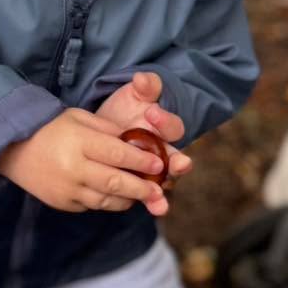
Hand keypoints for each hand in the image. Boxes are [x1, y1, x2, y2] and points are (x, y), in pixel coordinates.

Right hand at [0, 108, 166, 212]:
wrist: (12, 149)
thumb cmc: (51, 128)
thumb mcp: (79, 117)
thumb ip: (108, 129)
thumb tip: (138, 142)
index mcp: (79, 142)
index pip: (118, 154)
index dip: (141, 161)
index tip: (158, 163)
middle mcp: (73, 168)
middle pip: (116, 182)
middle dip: (142, 188)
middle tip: (158, 190)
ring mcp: (67, 189)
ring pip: (107, 200)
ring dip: (128, 199)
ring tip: (141, 195)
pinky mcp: (62, 203)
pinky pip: (92, 206)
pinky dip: (107, 202)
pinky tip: (117, 197)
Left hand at [96, 72, 192, 213]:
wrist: (108, 127)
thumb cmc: (127, 109)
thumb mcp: (135, 95)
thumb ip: (145, 87)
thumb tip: (143, 78)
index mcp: (164, 128)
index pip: (172, 126)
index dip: (164, 121)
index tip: (151, 113)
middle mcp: (165, 150)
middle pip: (177, 158)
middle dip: (178, 162)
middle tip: (178, 163)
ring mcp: (154, 168)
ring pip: (166, 180)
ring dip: (165, 190)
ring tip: (163, 200)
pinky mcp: (141, 181)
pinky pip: (151, 193)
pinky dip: (154, 202)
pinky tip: (155, 209)